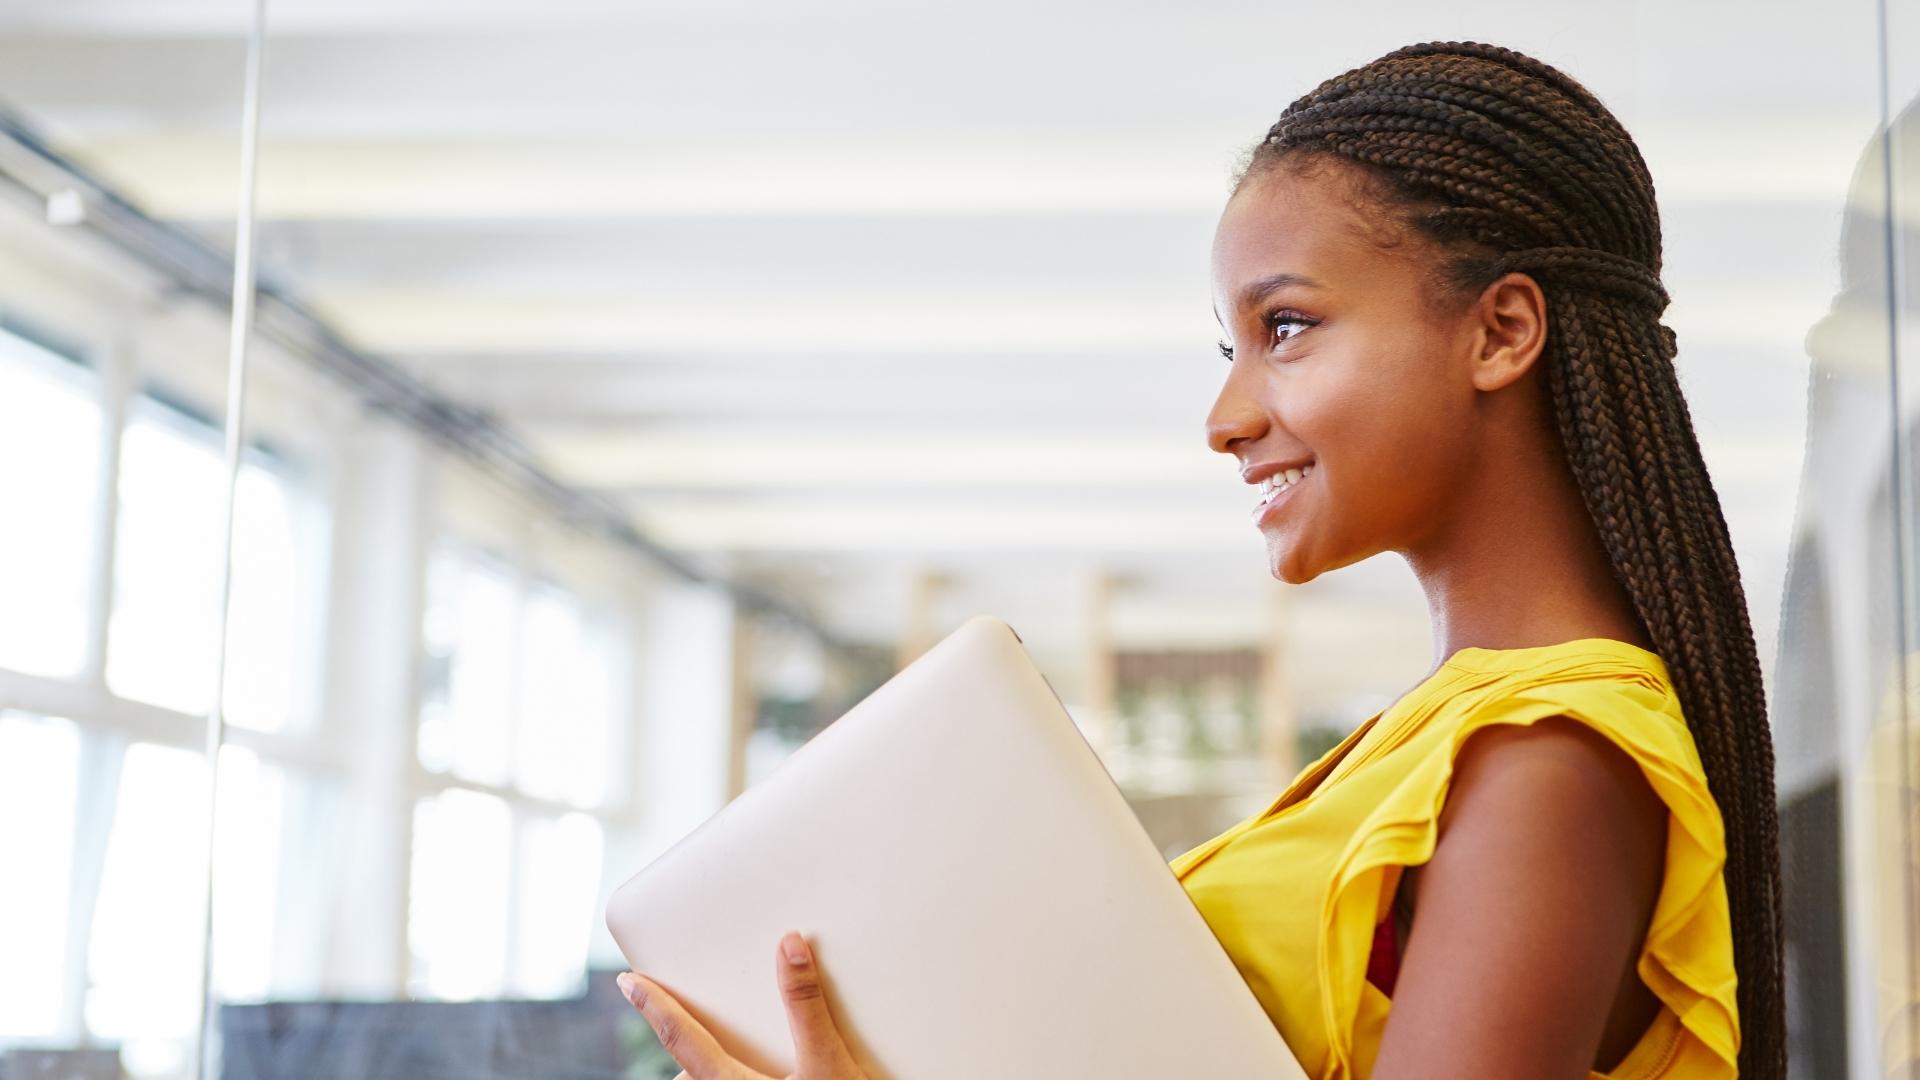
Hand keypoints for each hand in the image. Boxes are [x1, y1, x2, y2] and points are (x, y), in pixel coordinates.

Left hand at [618, 930, 869, 1079]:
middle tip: (683, 1017)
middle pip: (689, 1073)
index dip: (653, 1006)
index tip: (628, 983)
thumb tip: (790, 947)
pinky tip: (763, 1074)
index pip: (681, 1036)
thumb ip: (806, 1005)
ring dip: (709, 1074)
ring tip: (728, 1054)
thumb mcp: (829, 1062)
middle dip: (686, 1047)